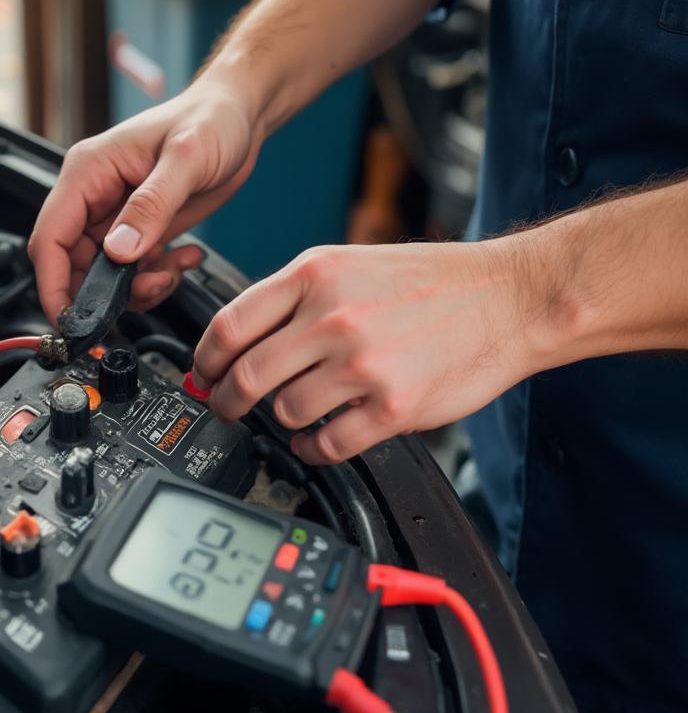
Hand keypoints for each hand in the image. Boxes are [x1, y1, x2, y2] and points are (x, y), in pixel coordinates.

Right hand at [28, 77, 263, 322]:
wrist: (240, 117)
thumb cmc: (210, 118)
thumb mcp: (185, 159)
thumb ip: (151, 206)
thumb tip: (120, 250)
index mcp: (88, 172)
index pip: (51, 238)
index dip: (53, 285)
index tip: (70, 319)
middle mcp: (95, 196)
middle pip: (74, 265)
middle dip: (104, 292)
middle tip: (145, 293)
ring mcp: (118, 215)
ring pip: (106, 275)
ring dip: (137, 287)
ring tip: (172, 271)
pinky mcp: (142, 229)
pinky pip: (135, 271)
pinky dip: (158, 277)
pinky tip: (184, 258)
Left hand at [191, 241, 542, 464]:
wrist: (508, 298)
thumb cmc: (433, 281)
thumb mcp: (350, 263)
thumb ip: (296, 297)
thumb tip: (243, 337)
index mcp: (315, 275)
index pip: (229, 325)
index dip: (204, 360)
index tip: (203, 374)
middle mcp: (332, 318)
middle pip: (247, 377)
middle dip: (225, 402)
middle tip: (226, 409)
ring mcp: (362, 364)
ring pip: (284, 412)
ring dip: (279, 422)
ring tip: (291, 415)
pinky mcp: (393, 406)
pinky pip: (327, 444)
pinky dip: (311, 449)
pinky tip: (316, 440)